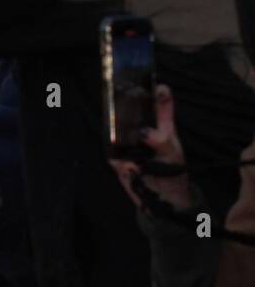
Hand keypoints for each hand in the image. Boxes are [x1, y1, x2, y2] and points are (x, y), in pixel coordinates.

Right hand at [109, 85, 192, 210]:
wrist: (163, 201)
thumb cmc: (174, 174)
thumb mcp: (174, 156)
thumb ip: (162, 141)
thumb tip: (143, 132)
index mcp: (161, 128)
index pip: (160, 106)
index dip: (159, 94)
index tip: (159, 85)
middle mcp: (142, 132)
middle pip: (131, 112)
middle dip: (125, 103)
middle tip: (121, 94)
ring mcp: (127, 145)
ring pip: (116, 130)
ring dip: (115, 129)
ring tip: (122, 133)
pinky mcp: (117, 160)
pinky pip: (112, 155)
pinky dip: (120, 161)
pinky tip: (131, 168)